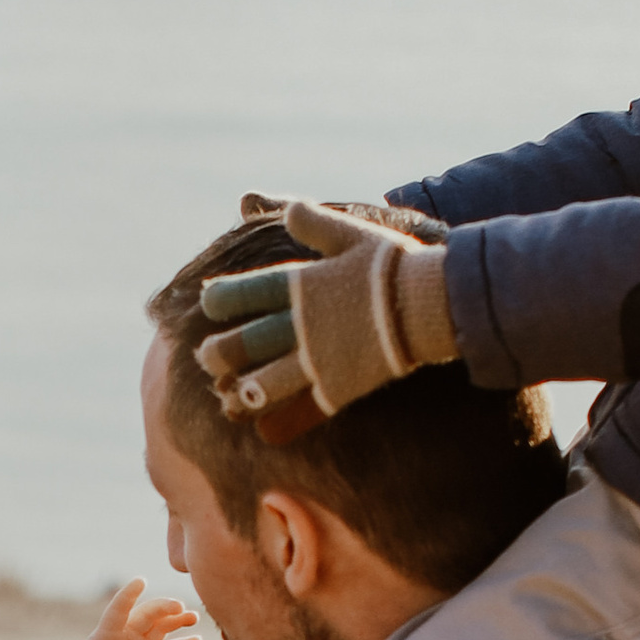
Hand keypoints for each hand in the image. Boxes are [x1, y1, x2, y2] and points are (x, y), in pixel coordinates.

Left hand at [50, 578, 200, 639]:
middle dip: (162, 608)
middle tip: (179, 607)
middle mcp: (126, 637)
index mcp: (106, 635)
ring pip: (162, 628)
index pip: (118, 610)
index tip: (141, 581)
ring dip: (177, 620)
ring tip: (193, 617)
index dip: (128, 595)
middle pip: (147, 615)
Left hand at [196, 202, 455, 422]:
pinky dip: (283, 422)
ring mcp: (319, 360)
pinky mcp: (339, 387)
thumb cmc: (394, 264)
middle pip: (245, 344)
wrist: (430, 302)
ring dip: (243, 391)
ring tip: (230, 396)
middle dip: (219, 353)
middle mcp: (301, 325)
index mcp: (300, 285)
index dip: (220, 300)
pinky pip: (302, 409)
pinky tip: (267, 431)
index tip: (209, 303)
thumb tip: (287, 208)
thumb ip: (315, 222)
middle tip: (208, 358)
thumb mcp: (353, 232)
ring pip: (265, 383)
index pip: (244, 293)